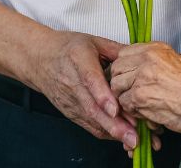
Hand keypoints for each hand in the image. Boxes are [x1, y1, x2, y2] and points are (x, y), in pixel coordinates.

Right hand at [24, 31, 137, 148]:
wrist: (40, 60)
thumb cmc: (68, 49)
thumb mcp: (93, 41)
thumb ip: (117, 50)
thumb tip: (140, 59)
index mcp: (79, 58)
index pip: (90, 79)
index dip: (102, 95)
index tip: (115, 109)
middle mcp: (72, 82)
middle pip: (92, 106)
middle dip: (114, 123)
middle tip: (132, 134)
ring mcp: (69, 100)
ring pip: (91, 119)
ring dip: (112, 131)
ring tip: (131, 139)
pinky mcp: (70, 112)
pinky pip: (88, 125)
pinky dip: (105, 132)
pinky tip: (120, 137)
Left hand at [109, 42, 180, 133]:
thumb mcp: (172, 62)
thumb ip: (150, 61)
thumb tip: (131, 66)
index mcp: (155, 48)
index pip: (122, 53)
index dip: (123, 68)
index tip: (128, 78)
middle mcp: (147, 58)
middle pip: (116, 69)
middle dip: (120, 83)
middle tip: (131, 93)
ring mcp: (142, 76)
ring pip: (117, 87)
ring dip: (125, 98)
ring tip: (140, 103)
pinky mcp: (140, 95)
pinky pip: (124, 103)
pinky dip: (133, 111)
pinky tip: (146, 111)